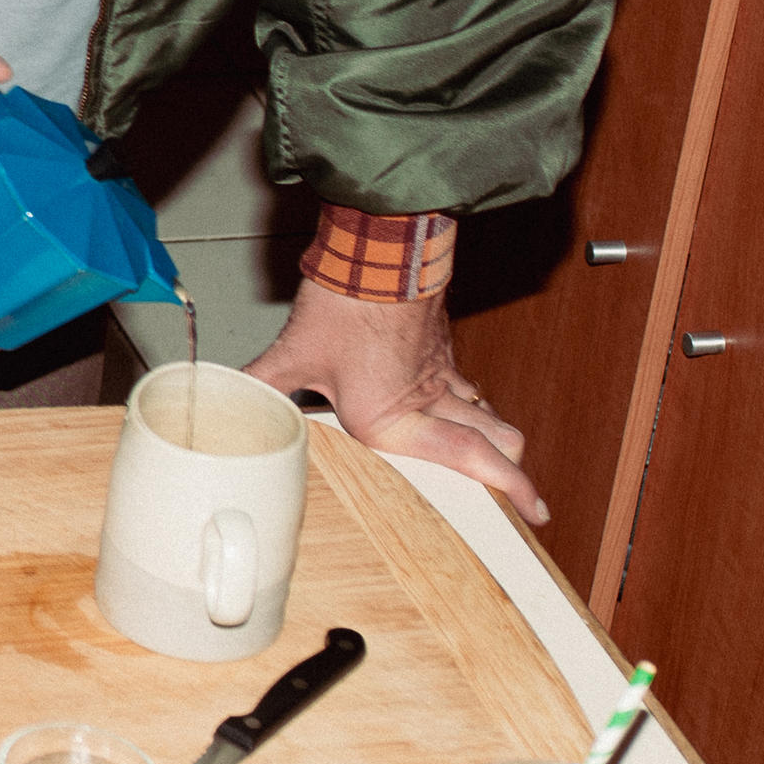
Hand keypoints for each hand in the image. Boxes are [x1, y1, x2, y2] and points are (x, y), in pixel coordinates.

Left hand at [248, 283, 542, 521]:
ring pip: (484, 413)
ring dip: (492, 437)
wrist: (376, 253)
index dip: (513, 487)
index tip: (536, 510)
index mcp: (395, 418)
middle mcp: (428, 400)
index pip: (470, 459)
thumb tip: (227, 397)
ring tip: (493, 461)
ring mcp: (442, 373)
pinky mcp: (442, 349)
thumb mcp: (294, 352)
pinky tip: (456, 404)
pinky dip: (469, 402)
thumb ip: (261, 382)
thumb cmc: (344, 305)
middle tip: (521, 499)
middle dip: (510, 472)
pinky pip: (466, 385)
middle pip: (495, 441)